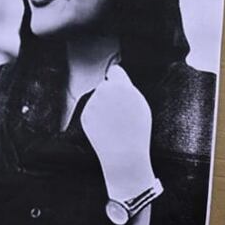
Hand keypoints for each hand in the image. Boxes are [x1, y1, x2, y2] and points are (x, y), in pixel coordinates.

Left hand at [80, 64, 155, 199]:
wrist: (124, 153)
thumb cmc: (136, 130)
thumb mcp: (140, 105)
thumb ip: (128, 90)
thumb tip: (117, 80)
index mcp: (121, 86)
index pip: (114, 71)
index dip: (116, 78)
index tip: (117, 84)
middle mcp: (104, 91)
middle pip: (104, 86)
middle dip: (109, 94)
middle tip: (119, 111)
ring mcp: (92, 103)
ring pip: (97, 99)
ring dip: (103, 107)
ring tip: (114, 123)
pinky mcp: (85, 115)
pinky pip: (91, 112)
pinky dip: (97, 118)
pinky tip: (106, 129)